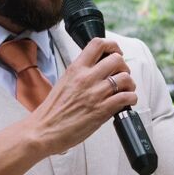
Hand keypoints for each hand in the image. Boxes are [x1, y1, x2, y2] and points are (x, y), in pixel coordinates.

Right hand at [28, 40, 136, 155]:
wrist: (42, 130)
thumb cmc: (51, 112)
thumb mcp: (64, 83)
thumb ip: (80, 75)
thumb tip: (98, 72)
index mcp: (75, 69)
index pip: (97, 44)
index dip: (112, 46)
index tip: (116, 52)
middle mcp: (86, 78)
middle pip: (117, 59)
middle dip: (124, 67)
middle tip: (121, 76)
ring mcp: (95, 94)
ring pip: (125, 78)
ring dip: (130, 84)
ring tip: (126, 90)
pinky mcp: (101, 110)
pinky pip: (126, 97)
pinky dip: (131, 99)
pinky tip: (127, 102)